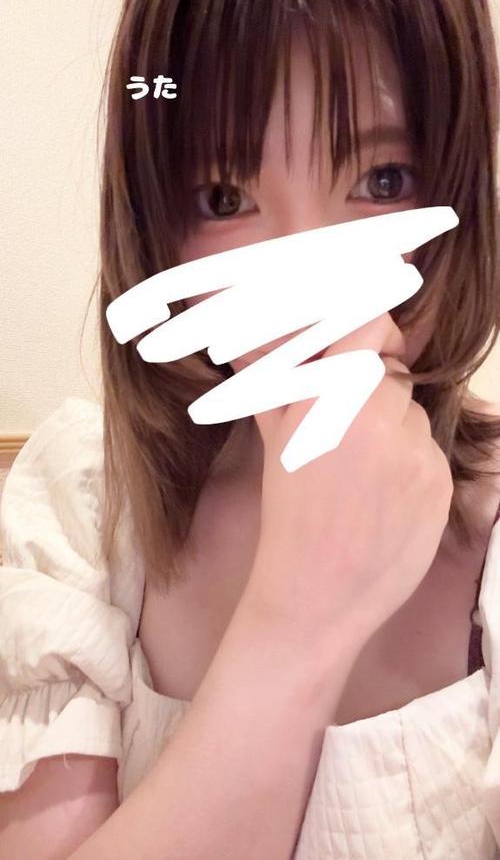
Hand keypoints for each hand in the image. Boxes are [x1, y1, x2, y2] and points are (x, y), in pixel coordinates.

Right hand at [244, 314, 453, 653]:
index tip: (363, 350)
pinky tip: (387, 498)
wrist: (316, 590)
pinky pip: (431, 452)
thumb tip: (255, 341)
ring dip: (396, 432)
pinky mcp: (441, 480)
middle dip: (375, 393)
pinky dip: (413, 467)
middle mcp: (380, 413)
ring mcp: (416, 448)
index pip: (374, 325)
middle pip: (393, 374)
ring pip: (414, 415)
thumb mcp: (275, 440)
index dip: (370, 335)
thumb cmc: (288, 512)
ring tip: (366, 475)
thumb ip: (278, 380)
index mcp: (332, 395)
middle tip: (351, 433)